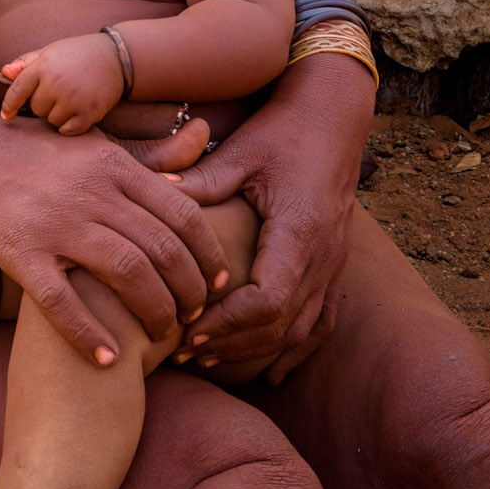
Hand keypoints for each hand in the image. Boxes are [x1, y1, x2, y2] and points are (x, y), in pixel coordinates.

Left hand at [0, 33, 126, 132]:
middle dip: (45, 104)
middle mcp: (56, 83)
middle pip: (36, 109)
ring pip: (52, 121)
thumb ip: (26, 62)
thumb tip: (4, 72)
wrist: (115, 57)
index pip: (17, 91)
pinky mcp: (89, 112)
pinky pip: (68, 130)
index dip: (8, 106)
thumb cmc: (78, 53)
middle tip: (61, 90)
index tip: (6, 116)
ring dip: (59, 115)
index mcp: (43, 67)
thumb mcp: (50, 51)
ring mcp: (73, 99)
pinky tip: (79, 112)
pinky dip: (70, 126)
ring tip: (72, 98)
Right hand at [0, 99, 232, 362]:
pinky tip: (107, 358)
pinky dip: (88, 334)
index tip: (221, 282)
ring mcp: (55, 223)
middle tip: (196, 316)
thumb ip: (148, 154)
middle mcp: (90, 193)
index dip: (210, 254)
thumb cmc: (33, 150)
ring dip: (155, 312)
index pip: (183, 214)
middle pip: (162, 249)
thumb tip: (199, 154)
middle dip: (190, 290)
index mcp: (113, 165)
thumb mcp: (93, 143)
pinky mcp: (20, 253)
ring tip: (164, 335)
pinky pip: (61, 302)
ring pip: (127, 274)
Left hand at [133, 52, 371, 379]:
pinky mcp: (334, 264)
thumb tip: (155, 191)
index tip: (188, 329)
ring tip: (209, 358)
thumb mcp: (242, 150)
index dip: (227, 323)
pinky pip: (322, 322)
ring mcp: (334, 265)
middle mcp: (323, 258)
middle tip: (185, 352)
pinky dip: (295, 350)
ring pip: (301, 330)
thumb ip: (203, 180)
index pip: (267, 301)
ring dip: (256, 350)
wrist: (334, 117)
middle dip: (232, 344)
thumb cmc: (285, 130)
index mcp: (299, 233)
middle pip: (281, 325)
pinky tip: (269, 371)